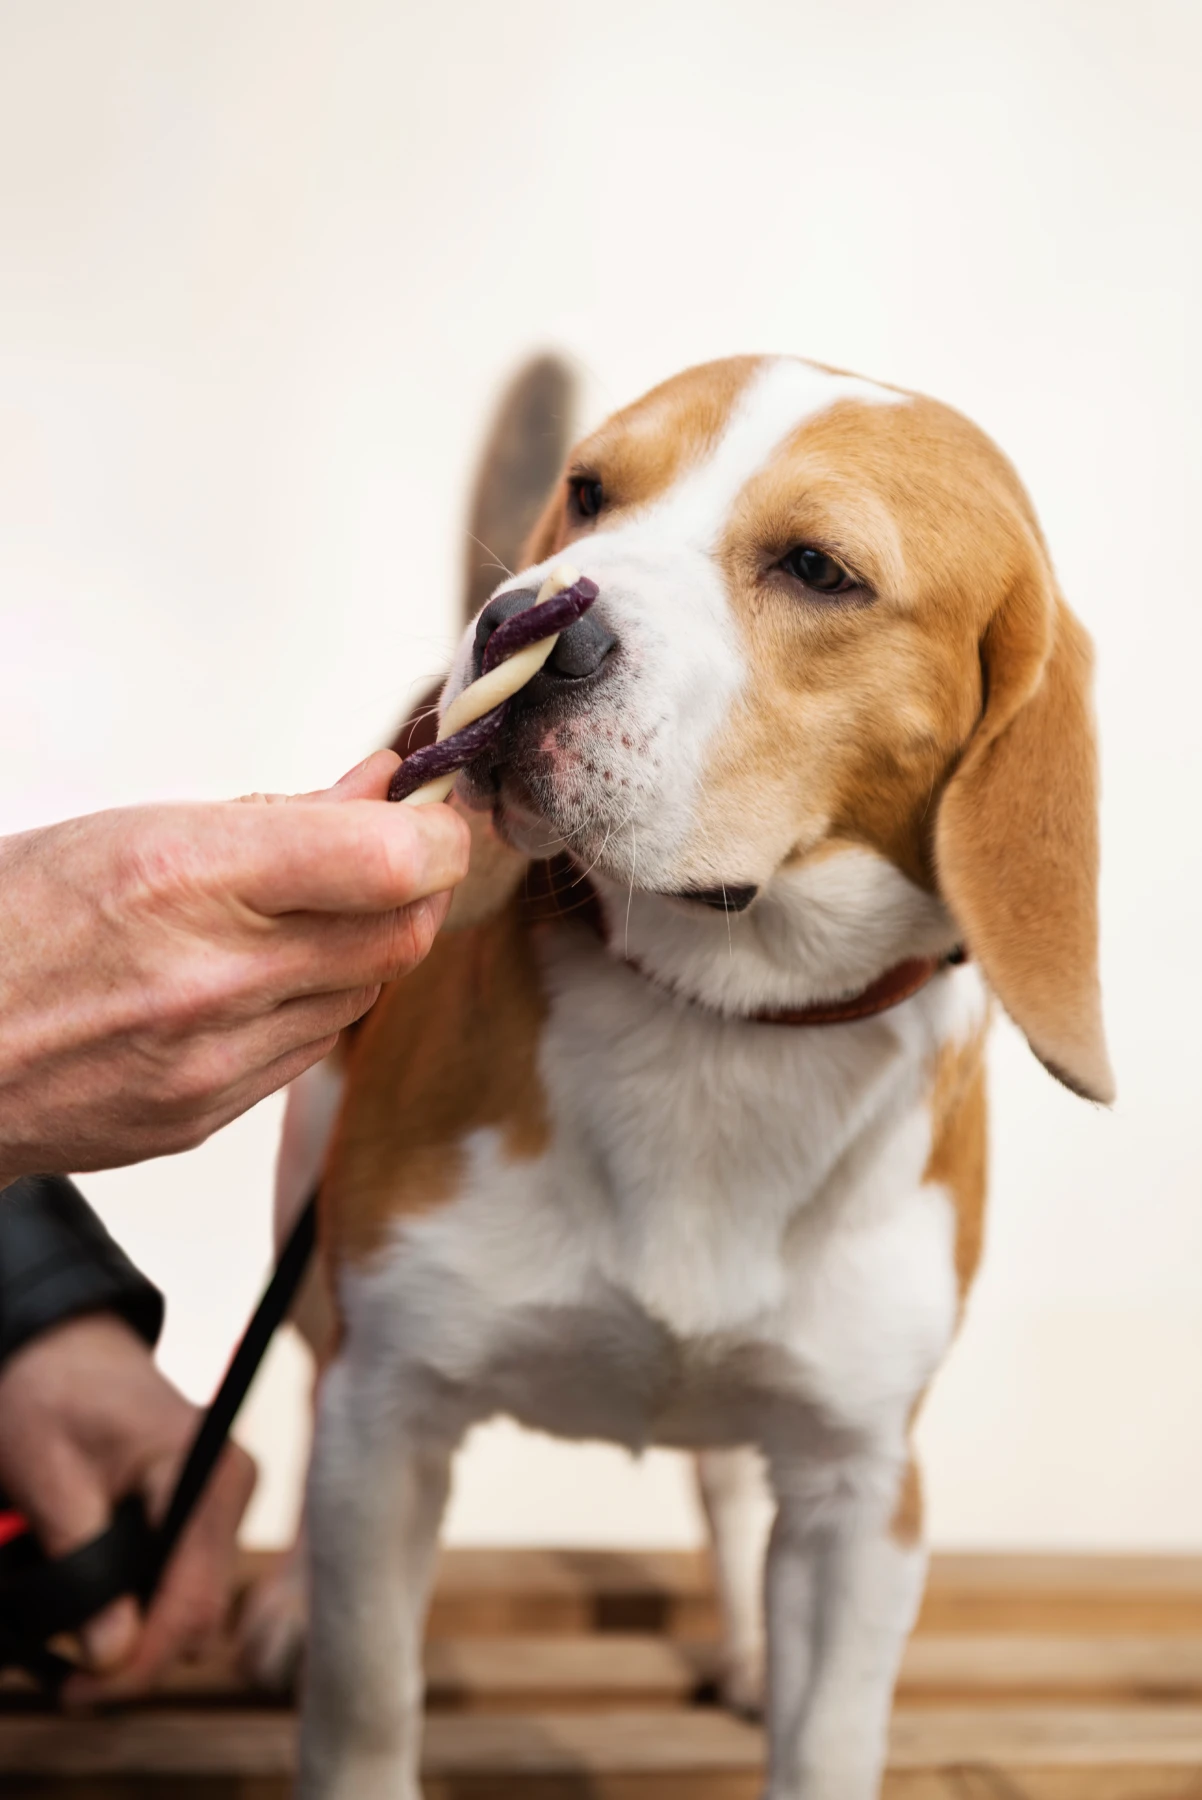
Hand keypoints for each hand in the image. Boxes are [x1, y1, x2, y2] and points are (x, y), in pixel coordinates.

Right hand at [0, 753, 468, 1181]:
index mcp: (186, 880)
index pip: (394, 862)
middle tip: (390, 852)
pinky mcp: (207, 1118)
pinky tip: (261, 976)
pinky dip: (314, 1002)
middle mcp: (212, 981)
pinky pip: (312, 1049)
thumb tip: (382, 789)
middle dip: (415, 885)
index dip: (438, 833)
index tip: (433, 812)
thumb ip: (279, 816)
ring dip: (363, 944)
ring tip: (300, 911)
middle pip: (403, 934)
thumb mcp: (134, 829)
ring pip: (366, 994)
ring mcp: (213, 1064)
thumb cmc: (7, 922)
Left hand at [0, 1312, 254, 1701]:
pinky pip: (188, 1580)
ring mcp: (226, 1497)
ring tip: (73, 1639)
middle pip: (200, 1613)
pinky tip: (102, 1604)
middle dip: (136, 1654)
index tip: (76, 1692)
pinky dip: (146, 1602)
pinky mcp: (210, 1508)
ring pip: (197, 1605)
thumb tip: (111, 1656)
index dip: (136, 1662)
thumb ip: (82, 1564)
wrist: (64, 1349)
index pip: (190, 1599)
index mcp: (203, 1470)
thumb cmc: (51, 1397)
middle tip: (68, 1679)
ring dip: (140, 1632)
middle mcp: (232, 1484)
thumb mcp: (50, 1477)